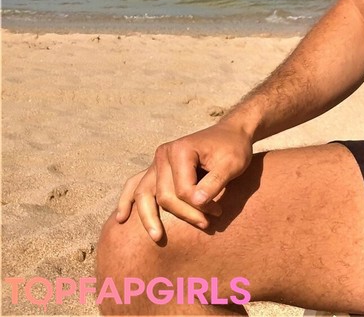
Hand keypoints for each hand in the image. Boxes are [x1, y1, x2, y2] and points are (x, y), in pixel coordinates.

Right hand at [115, 122, 253, 241]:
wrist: (231, 134)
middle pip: (163, 195)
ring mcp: (156, 162)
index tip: (218, 212)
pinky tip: (122, 219)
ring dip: (148, 217)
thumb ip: (215, 182)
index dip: (199, 206)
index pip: (182, 189)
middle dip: (184, 214)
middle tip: (206, 224)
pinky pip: (135, 185)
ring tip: (157, 238)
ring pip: (143, 195)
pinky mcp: (156, 169)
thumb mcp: (232, 164)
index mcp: (180, 150)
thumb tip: (197, 203)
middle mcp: (163, 155)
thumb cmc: (234, 148)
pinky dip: (127, 201)